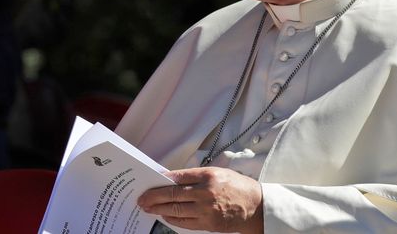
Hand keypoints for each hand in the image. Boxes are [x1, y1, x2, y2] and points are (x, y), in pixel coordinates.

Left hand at [137, 167, 263, 233]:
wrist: (255, 206)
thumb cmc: (235, 186)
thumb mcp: (217, 173)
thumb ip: (195, 176)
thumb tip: (171, 179)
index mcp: (208, 176)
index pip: (177, 177)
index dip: (160, 180)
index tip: (149, 181)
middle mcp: (206, 192)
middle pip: (172, 194)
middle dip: (153, 197)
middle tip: (141, 198)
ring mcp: (207, 209)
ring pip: (176, 209)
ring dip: (159, 208)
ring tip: (148, 207)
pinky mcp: (209, 223)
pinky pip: (185, 222)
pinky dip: (172, 219)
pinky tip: (164, 215)